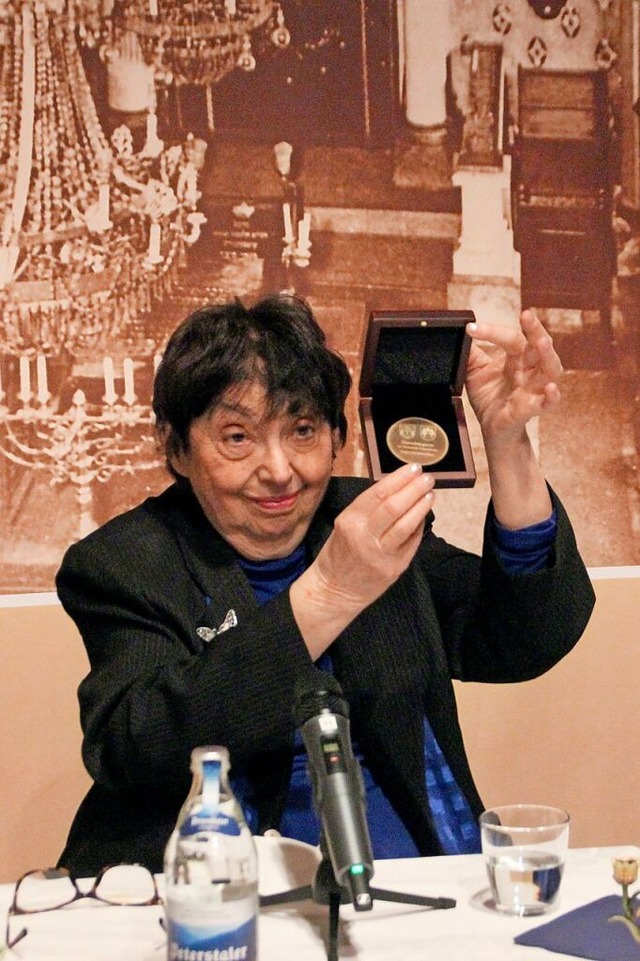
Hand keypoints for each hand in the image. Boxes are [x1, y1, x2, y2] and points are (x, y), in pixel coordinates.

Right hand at [290, 464, 434, 656]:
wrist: (334, 591)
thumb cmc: (339, 553)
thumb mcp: (345, 525)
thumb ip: (368, 509)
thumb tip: (398, 487)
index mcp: (349, 521)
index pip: (378, 494)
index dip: (399, 479)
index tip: (413, 468)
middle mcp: (364, 536)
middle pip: (394, 507)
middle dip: (414, 489)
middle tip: (427, 478)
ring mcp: (381, 554)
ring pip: (406, 525)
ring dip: (421, 506)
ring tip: (430, 494)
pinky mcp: (394, 568)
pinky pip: (411, 543)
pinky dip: (419, 526)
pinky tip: (423, 515)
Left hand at [465, 309, 557, 527]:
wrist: (492, 430)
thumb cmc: (490, 398)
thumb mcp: (475, 373)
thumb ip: (470, 354)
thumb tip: (459, 332)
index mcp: (517, 358)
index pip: (511, 338)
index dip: (492, 331)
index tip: (471, 329)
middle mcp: (529, 370)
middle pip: (540, 346)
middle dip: (536, 329)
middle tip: (527, 315)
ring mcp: (533, 389)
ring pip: (551, 369)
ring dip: (548, 355)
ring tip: (541, 342)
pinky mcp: (532, 409)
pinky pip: (547, 403)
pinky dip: (551, 396)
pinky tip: (550, 389)